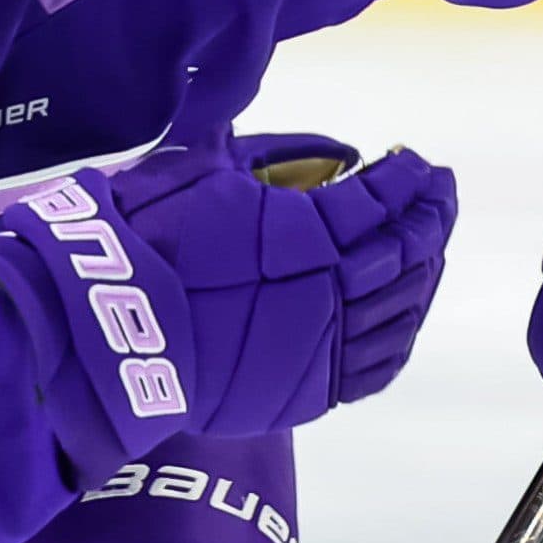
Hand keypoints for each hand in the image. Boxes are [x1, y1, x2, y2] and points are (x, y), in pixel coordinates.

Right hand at [0, 136, 455, 469]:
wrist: (103, 337)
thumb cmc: (146, 242)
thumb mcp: (202, 170)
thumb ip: (272, 152)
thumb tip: (335, 148)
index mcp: (307, 234)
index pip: (381, 200)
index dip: (407, 179)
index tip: (418, 161)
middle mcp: (330, 293)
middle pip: (403, 252)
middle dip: (429, 217)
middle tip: (439, 194)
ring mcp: (324, 349)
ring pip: (400, 308)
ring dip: (424, 271)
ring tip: (428, 245)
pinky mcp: (310, 394)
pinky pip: (379, 365)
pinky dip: (402, 331)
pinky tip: (406, 310)